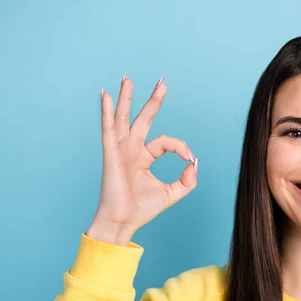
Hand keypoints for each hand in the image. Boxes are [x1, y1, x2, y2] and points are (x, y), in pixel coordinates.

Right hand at [87, 74, 197, 244]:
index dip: (180, 147)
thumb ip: (187, 180)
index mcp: (144, 157)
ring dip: (127, 98)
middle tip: (162, 83)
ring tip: (128, 78)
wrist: (123, 222)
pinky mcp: (111, 153)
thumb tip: (194, 162)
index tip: (188, 158)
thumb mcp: (172, 193)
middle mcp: (132, 150)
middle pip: (144, 119)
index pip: (165, 142)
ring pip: (124, 118)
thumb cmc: (142, 210)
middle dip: (153, 101)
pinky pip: (109, 128)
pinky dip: (106, 112)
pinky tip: (105, 95)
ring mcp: (121, 150)